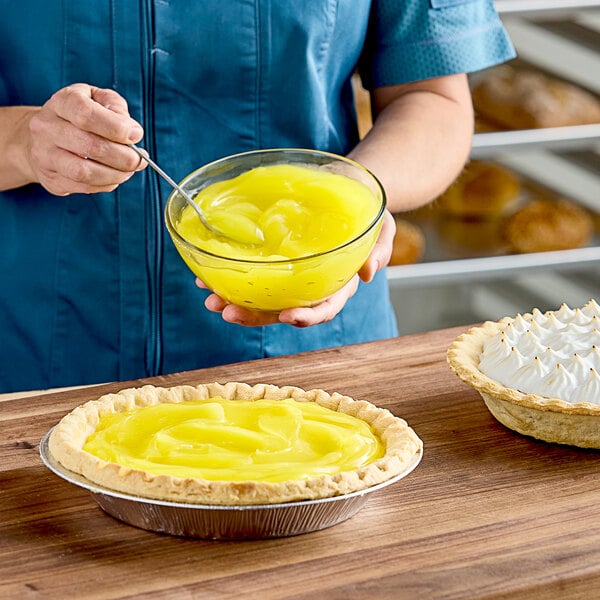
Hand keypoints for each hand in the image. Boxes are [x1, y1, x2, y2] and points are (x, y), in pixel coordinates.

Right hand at [26, 84, 145, 194]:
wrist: (41, 137)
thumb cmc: (78, 117)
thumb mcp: (96, 99)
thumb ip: (115, 107)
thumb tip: (132, 131)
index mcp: (62, 102)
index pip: (86, 114)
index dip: (116, 128)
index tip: (136, 135)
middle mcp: (47, 127)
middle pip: (90, 146)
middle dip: (124, 157)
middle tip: (139, 160)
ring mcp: (45, 155)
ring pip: (85, 172)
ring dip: (116, 175)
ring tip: (129, 170)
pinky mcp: (51, 178)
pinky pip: (84, 187)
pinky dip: (107, 184)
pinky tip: (114, 176)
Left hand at [196, 210, 395, 326]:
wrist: (346, 196)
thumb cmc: (365, 214)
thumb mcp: (382, 226)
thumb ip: (379, 247)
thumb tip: (369, 271)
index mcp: (338, 284)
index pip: (324, 307)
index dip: (307, 316)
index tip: (287, 316)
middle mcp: (310, 287)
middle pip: (283, 309)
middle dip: (255, 315)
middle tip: (228, 312)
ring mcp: (290, 277)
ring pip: (261, 298)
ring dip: (235, 301)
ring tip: (210, 297)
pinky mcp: (274, 264)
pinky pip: (251, 276)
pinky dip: (229, 278)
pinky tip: (207, 276)